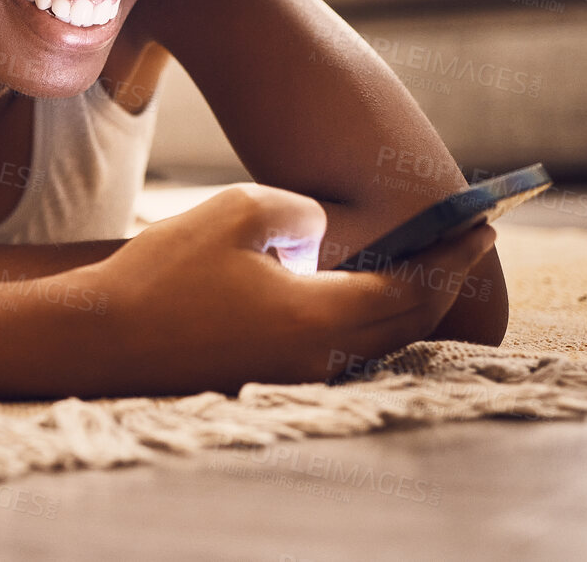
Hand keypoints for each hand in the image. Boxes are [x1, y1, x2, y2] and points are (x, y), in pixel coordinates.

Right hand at [65, 183, 497, 395]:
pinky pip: (338, 348)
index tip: (483, 226)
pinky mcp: (267, 376)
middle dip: (441, 281)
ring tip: (419, 265)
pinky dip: (364, 319)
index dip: (452, 256)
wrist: (103, 338)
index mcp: (321, 316)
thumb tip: (320, 227)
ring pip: (373, 340)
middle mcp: (320, 356)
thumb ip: (297, 210)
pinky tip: (352, 293)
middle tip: (466, 244)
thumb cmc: (166, 272)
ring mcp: (293, 372)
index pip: (413, 288)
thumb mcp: (237, 212)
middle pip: (403, 322)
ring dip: (403, 303)